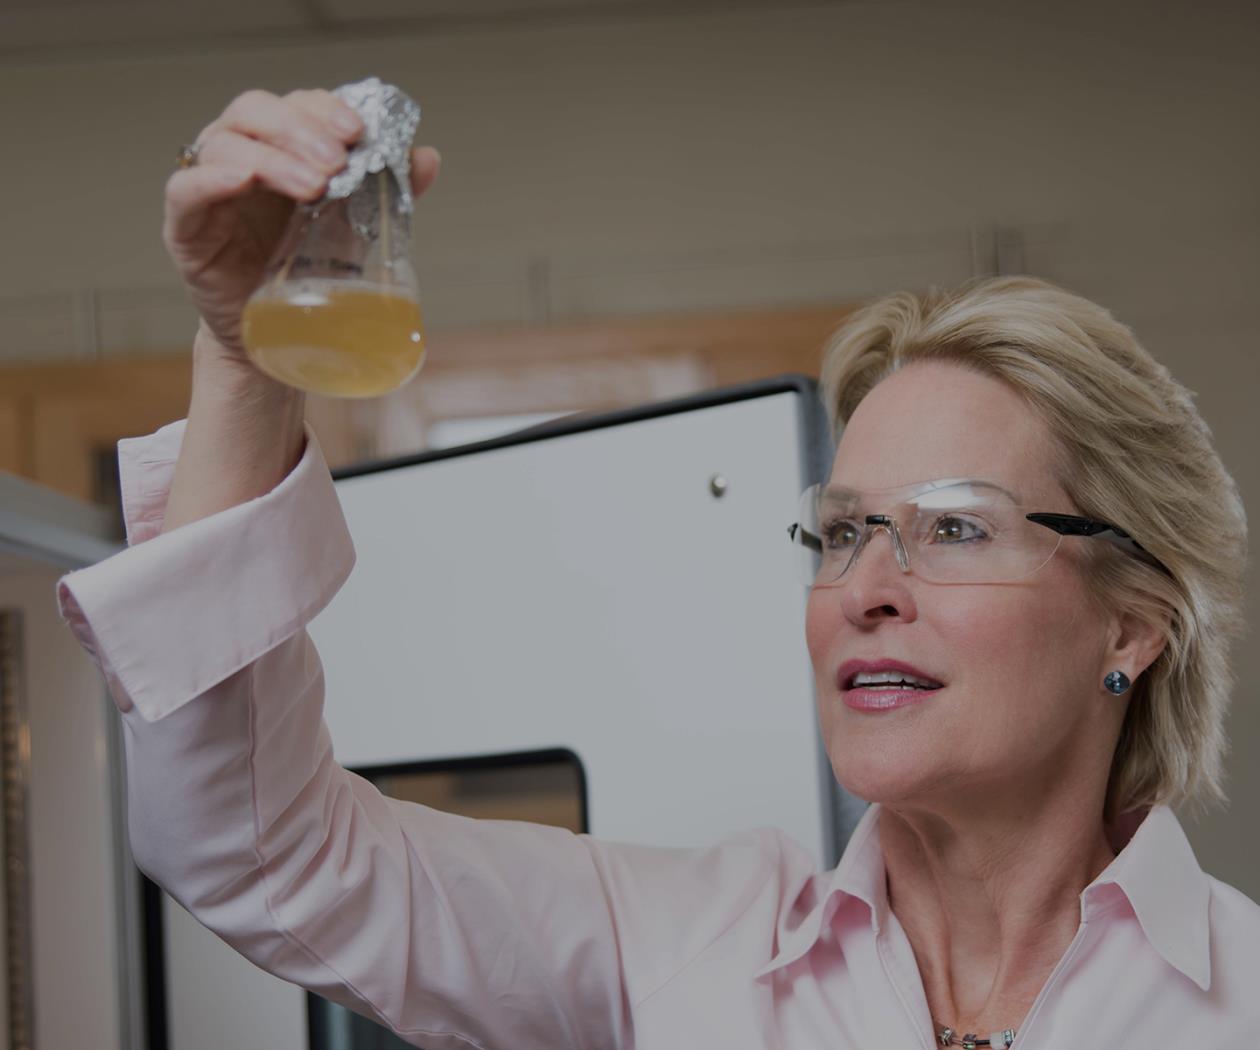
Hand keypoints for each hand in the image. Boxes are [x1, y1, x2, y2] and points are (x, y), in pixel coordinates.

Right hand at [163, 88, 440, 368]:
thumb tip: (426, 156)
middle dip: (301, 129)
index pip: (295, 105)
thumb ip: (388, 190)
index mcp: (282, 148)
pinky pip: (185, 190)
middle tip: (337, 161)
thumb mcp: (358, 227)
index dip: (324, 109)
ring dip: (272, 157)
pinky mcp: (186, 227)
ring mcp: (210, 189)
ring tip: (313, 186)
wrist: (286, 337)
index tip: (358, 131)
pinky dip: (211, 178)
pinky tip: (241, 179)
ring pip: (225, 144)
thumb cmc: (315, 273)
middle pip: (255, 111)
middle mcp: (242, 156)